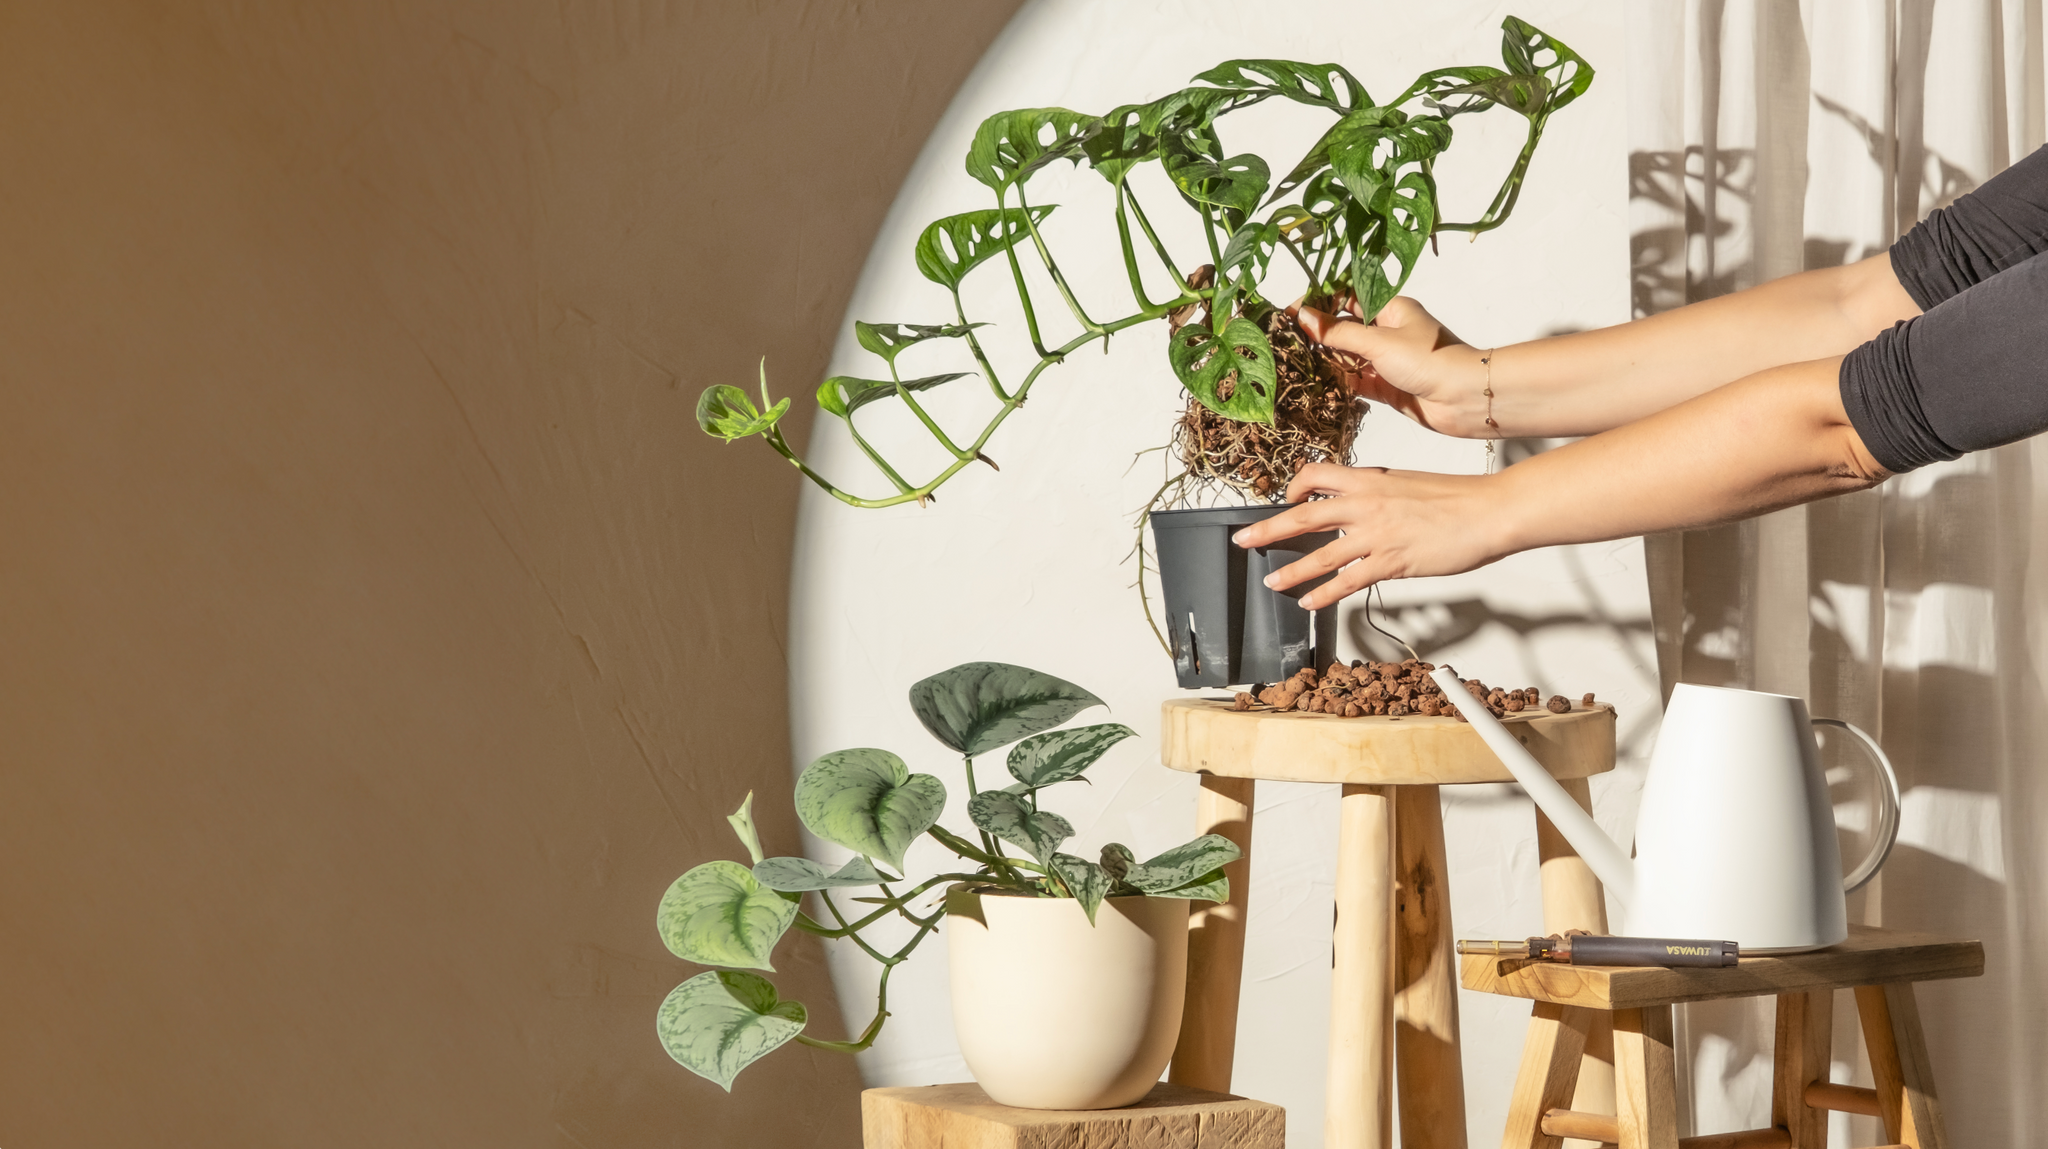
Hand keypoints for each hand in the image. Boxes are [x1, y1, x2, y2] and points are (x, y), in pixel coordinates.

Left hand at [1229, 462, 1511, 608]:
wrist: (1489, 511)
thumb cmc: (1459, 497)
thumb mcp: (1409, 483)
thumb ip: (1381, 492)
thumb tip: (1365, 502)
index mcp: (1370, 479)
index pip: (1316, 476)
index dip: (1294, 488)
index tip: (1285, 499)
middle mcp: (1366, 504)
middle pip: (1303, 515)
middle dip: (1268, 529)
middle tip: (1244, 539)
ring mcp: (1376, 534)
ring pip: (1320, 554)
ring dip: (1291, 570)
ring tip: (1270, 581)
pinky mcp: (1391, 562)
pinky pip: (1348, 581)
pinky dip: (1325, 593)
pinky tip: (1310, 602)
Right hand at [1293, 295, 1490, 437]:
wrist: (1466, 398)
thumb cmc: (1431, 360)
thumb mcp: (1379, 341)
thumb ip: (1339, 333)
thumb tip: (1305, 317)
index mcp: (1391, 308)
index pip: (1348, 297)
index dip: (1320, 302)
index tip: (1292, 311)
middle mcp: (1388, 332)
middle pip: (1346, 328)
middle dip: (1319, 332)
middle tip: (1288, 338)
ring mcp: (1388, 360)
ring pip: (1349, 356)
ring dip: (1327, 359)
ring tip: (1296, 362)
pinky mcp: (1387, 387)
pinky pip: (1357, 381)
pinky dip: (1340, 382)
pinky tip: (1318, 383)